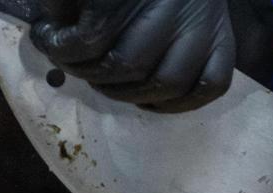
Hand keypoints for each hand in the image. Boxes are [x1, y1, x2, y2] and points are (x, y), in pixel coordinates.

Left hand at [29, 0, 235, 111]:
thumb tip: (53, 26)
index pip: (95, 35)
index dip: (64, 48)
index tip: (46, 38)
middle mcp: (178, 5)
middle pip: (130, 63)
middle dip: (94, 75)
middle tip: (79, 67)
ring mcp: (207, 28)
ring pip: (168, 82)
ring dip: (131, 95)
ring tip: (111, 85)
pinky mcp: (226, 46)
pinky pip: (209, 86)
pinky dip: (179, 103)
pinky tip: (152, 98)